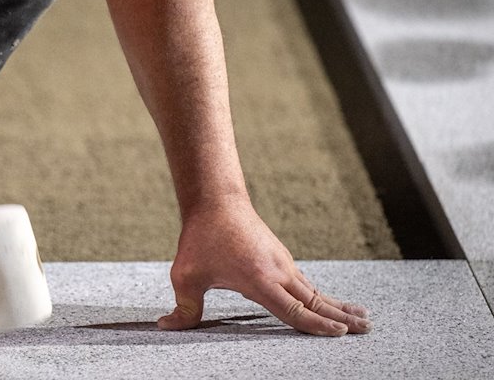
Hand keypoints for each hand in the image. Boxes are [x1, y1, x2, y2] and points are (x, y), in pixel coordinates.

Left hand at [157, 200, 371, 335]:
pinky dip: (320, 294)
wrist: (216, 200)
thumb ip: (183, 308)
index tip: (339, 335)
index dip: (316, 326)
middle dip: (342, 317)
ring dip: (337, 305)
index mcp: (260, 281)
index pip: (294, 311)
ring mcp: (282, 262)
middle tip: (368, 329)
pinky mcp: (279, 256)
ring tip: (361, 317)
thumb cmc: (200, 238)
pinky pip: (304, 281)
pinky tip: (326, 301)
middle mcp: (279, 272)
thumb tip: (166, 327)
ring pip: (313, 290)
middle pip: (316, 301)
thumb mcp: (185, 276)